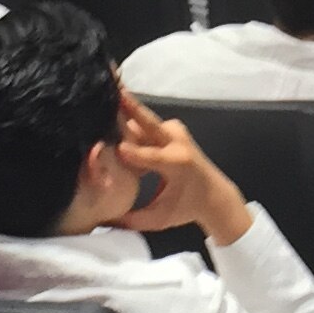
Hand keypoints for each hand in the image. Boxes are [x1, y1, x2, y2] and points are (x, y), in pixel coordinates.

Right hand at [110, 92, 253, 247]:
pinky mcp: (171, 126)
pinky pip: (145, 122)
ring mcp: (175, 131)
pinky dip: (128, 119)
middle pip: (150, 123)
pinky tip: (111, 112)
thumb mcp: (159, 219)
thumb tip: (100, 222)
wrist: (213, 193)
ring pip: (143, 120)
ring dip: (123, 110)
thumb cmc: (185, 208)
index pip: (154, 158)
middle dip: (131, 107)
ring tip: (104, 96)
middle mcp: (178, 143)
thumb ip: (131, 220)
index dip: (136, 154)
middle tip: (112, 90)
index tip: (119, 149)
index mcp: (179, 165)